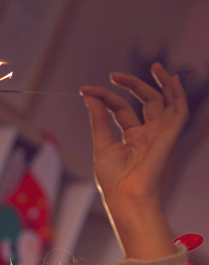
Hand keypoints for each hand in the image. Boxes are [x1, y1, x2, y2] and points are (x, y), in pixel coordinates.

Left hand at [81, 63, 187, 258]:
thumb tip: (90, 96)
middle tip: (114, 75)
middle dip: (133, 85)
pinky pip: (179, 111)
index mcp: (132, 137)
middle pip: (146, 102)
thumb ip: (99, 119)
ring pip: (165, 102)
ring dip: (161, 83)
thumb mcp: (102, 144)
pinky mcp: (169, 136)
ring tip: (155, 66)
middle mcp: (149, 134)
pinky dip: (178, 95)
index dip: (105, 97)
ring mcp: (160, 134)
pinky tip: (172, 80)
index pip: (122, 108)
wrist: (126, 197)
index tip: (85, 90)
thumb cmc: (114, 180)